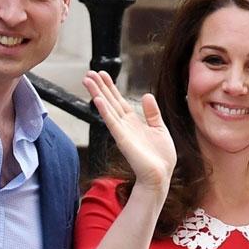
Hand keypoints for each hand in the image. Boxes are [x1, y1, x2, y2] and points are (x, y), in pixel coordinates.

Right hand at [83, 70, 175, 191]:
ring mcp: (122, 132)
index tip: (102, 74)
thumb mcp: (160, 129)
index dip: (111, 87)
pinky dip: (104, 111)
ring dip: (97, 93)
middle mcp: (125, 125)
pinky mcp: (123, 140)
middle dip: (99, 87)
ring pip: (107, 108)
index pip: (119, 101)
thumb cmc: (161, 157)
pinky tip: (97, 99)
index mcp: (133, 122)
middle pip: (109, 101)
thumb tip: (147, 95)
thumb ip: (152, 113)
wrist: (160, 175)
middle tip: (88, 72)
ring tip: (87, 80)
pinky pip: (112, 122)